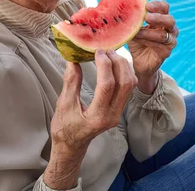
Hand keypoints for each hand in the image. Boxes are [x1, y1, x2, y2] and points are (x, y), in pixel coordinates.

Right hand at [47, 50, 136, 188]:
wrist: (72, 145)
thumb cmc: (65, 127)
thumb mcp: (63, 105)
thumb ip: (71, 82)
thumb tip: (73, 60)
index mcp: (97, 116)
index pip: (107, 86)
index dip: (104, 65)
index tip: (97, 51)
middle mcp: (112, 115)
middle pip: (125, 83)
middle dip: (118, 63)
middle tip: (106, 49)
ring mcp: (118, 113)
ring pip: (130, 85)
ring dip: (123, 66)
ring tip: (110, 54)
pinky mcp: (120, 109)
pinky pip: (128, 88)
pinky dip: (124, 73)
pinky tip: (114, 64)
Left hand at [128, 0, 178, 93]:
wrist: (139, 62)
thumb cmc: (137, 42)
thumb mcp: (133, 28)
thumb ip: (132, 19)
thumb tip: (121, 8)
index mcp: (162, 19)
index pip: (165, 7)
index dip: (157, 5)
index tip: (147, 6)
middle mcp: (169, 29)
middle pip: (170, 20)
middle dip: (158, 18)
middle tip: (147, 17)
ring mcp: (170, 41)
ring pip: (164, 35)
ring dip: (148, 32)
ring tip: (137, 31)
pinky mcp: (166, 52)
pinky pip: (159, 46)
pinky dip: (147, 41)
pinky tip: (138, 39)